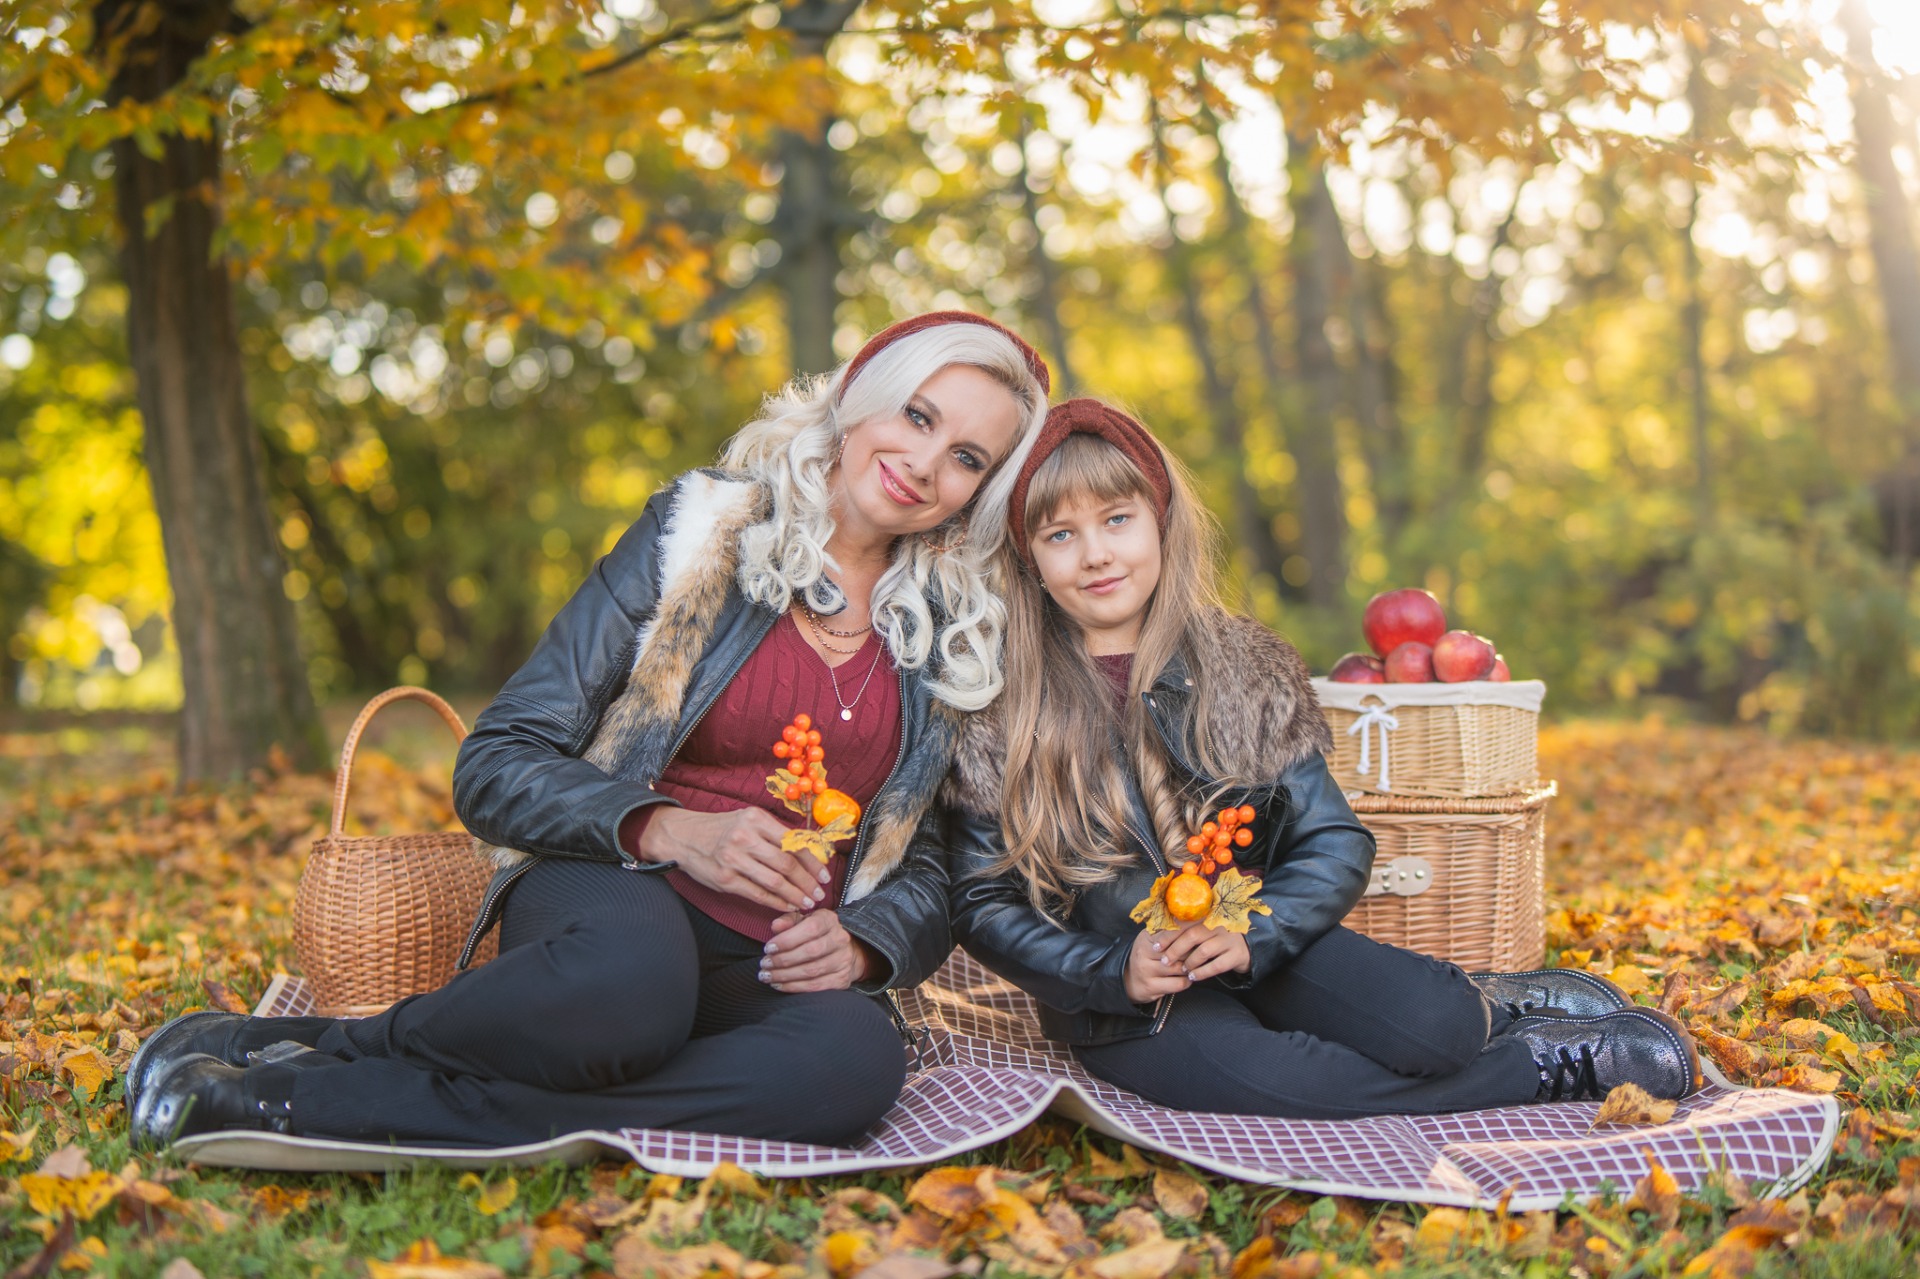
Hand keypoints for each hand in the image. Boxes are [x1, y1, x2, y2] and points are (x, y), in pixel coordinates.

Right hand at [637, 807, 827, 912]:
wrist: (683, 836)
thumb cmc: (723, 829)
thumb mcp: (749, 820)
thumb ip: (775, 834)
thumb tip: (810, 853)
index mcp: (757, 819)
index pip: (794, 842)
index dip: (814, 862)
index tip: (824, 876)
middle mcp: (746, 837)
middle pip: (787, 864)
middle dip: (807, 883)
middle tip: (818, 894)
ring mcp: (734, 859)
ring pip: (774, 881)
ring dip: (795, 895)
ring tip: (806, 903)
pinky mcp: (725, 879)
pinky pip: (757, 894)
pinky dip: (776, 902)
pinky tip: (787, 906)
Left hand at [761, 910, 873, 991]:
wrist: (844, 951)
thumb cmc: (816, 935)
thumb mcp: (803, 921)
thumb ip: (788, 921)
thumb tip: (775, 926)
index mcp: (829, 920)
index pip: (810, 928)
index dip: (787, 940)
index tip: (768, 948)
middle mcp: (840, 939)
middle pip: (811, 951)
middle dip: (783, 960)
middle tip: (765, 965)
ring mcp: (843, 960)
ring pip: (812, 971)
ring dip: (785, 975)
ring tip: (768, 976)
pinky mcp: (842, 979)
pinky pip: (816, 986)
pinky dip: (795, 987)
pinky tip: (780, 985)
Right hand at [1124, 927, 1197, 1003]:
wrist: (1129, 979)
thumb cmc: (1148, 956)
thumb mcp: (1153, 940)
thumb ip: (1169, 931)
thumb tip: (1195, 920)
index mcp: (1146, 937)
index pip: (1172, 931)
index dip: (1190, 930)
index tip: (1203, 929)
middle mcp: (1143, 952)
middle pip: (1178, 950)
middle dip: (1193, 952)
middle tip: (1203, 951)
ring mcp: (1146, 970)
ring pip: (1180, 967)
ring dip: (1191, 967)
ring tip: (1196, 965)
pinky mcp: (1151, 986)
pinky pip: (1178, 984)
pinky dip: (1187, 981)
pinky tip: (1188, 977)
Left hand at [1159, 923, 1250, 982]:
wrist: (1245, 947)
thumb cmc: (1215, 940)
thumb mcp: (1202, 932)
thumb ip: (1185, 931)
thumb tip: (1157, 937)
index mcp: (1207, 917)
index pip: (1184, 923)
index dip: (1168, 934)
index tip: (1155, 946)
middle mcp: (1218, 926)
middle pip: (1192, 935)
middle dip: (1175, 950)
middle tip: (1164, 961)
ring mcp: (1228, 940)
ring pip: (1204, 951)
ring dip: (1189, 962)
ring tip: (1182, 969)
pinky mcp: (1236, 955)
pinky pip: (1217, 965)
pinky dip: (1202, 972)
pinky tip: (1193, 977)